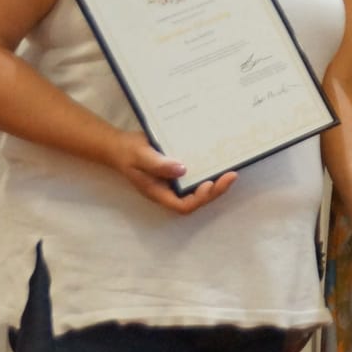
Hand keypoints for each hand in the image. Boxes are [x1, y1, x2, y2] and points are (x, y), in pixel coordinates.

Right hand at [108, 131, 236, 213]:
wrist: (120, 145)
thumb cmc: (128, 152)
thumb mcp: (140, 156)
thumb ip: (158, 164)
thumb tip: (182, 170)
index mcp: (159, 193)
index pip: (183, 206)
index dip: (199, 199)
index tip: (210, 183)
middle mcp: (170, 190)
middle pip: (196, 199)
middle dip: (216, 190)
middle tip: (232, 175)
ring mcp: (175, 182)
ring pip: (199, 189)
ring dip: (217, 183)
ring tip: (231, 170)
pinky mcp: (180, 172)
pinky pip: (197, 175)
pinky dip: (210, 170)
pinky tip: (220, 159)